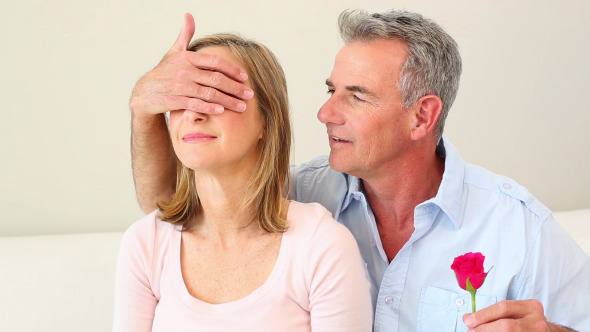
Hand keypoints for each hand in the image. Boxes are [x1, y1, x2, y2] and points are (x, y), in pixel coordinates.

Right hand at [129, 13, 253, 117]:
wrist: (144, 93)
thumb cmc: (164, 72)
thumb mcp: (173, 52)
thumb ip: (185, 35)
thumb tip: (189, 15)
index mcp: (187, 58)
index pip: (215, 62)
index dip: (232, 69)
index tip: (245, 77)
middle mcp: (184, 70)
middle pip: (216, 79)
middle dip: (235, 88)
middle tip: (250, 94)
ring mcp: (179, 85)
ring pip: (209, 93)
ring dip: (228, 100)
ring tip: (242, 107)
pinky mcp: (174, 100)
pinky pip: (195, 104)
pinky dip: (209, 107)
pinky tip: (221, 111)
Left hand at [463, 299, 555, 330]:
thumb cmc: (525, 321)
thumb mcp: (514, 312)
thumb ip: (492, 313)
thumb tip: (468, 318)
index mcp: (531, 307)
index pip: (504, 308)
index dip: (483, 314)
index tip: (468, 320)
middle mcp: (537, 321)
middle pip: (505, 326)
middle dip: (484, 328)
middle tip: (471, 330)